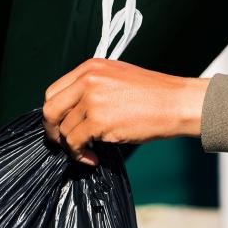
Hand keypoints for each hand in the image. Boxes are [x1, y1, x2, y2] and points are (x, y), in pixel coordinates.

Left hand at [41, 59, 208, 165]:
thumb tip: (72, 111)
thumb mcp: (116, 77)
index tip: (61, 125)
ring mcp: (92, 100)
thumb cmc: (152, 94)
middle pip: (50, 110)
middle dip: (52, 131)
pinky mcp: (99, 121)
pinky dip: (80, 155)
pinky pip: (75, 143)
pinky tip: (92, 158)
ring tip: (88, 152)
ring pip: (64, 130)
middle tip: (62, 144)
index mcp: (89, 68)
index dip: (54, 113)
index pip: (53, 91)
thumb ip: (91, 88)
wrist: (176, 103)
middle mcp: (87, 80)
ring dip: (72, 147)